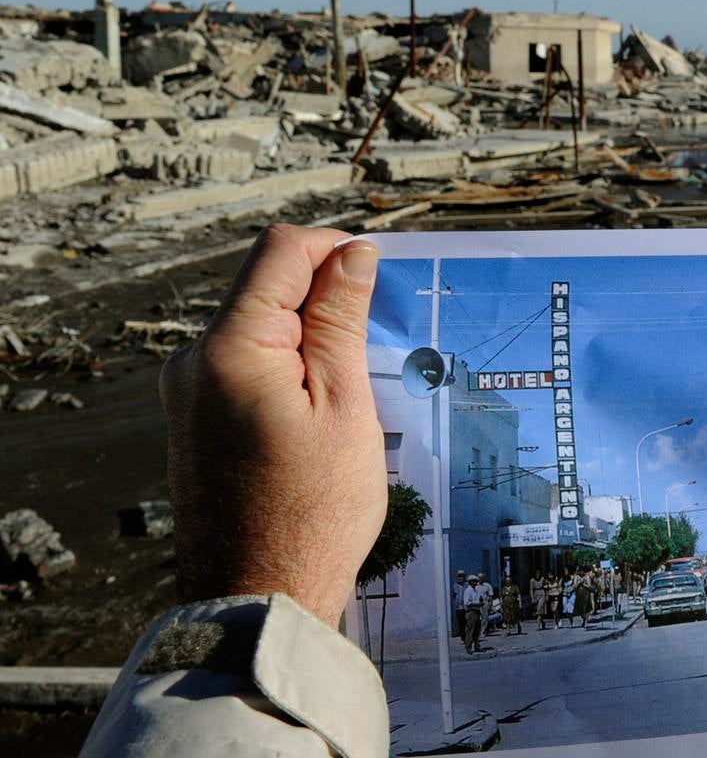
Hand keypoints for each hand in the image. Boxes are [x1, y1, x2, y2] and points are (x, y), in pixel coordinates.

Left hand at [160, 224, 385, 626]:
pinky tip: (319, 411)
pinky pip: (244, 365)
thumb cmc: (314, 513)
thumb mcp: (345, 407)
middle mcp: (194, 361)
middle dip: (323, 297)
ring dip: (307, 336)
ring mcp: (187, 392)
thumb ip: (340, 320)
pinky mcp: (194, 418)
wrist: (260, 598)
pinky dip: (286, 367)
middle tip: (372, 345)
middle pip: (264, 286)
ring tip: (350, 390)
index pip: (280, 251)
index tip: (377, 279)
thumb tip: (352, 253)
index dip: (334, 250)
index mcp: (230, 350)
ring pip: (256, 326)